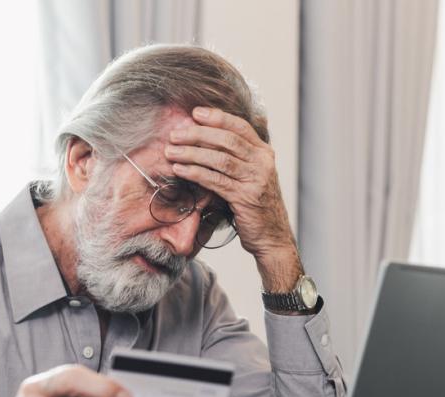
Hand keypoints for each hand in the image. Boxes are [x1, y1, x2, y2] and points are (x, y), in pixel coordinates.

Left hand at [165, 107, 303, 291]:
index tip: (195, 113)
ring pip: (220, 159)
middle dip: (198, 134)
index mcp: (264, 153)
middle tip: (176, 134)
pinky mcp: (245, 198)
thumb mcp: (254, 175)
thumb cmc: (257, 206)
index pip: (240, 126)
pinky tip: (180, 170)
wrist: (273, 236)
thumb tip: (212, 137)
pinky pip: (216, 181)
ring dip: (192, 153)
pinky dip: (196, 173)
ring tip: (171, 151)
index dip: (217, 117)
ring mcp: (256, 180)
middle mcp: (263, 162)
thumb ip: (240, 156)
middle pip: (227, 140)